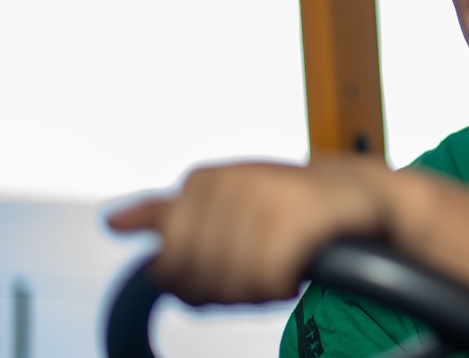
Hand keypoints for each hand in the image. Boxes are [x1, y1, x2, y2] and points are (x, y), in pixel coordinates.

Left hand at [107, 157, 392, 305]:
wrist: (358, 194)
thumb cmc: (289, 202)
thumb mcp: (223, 199)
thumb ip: (166, 213)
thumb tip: (111, 223)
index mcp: (201, 180)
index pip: (167, 267)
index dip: (200, 282)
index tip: (235, 264)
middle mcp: (225, 184)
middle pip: (196, 278)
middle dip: (227, 288)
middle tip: (261, 268)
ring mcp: (257, 199)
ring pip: (230, 283)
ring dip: (257, 289)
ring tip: (281, 263)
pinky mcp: (290, 219)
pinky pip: (264, 282)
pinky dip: (281, 287)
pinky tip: (297, 266)